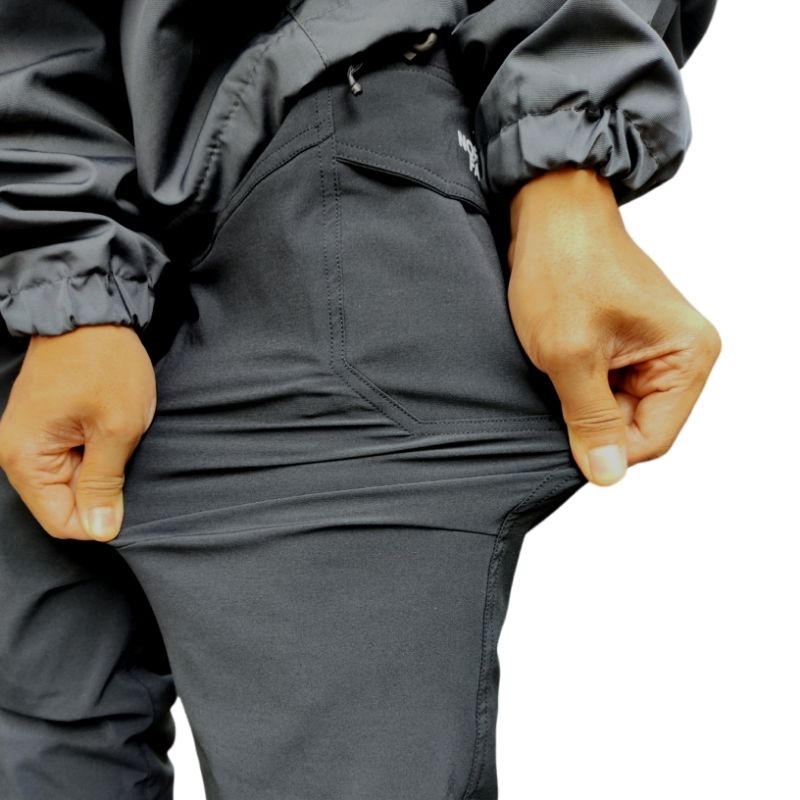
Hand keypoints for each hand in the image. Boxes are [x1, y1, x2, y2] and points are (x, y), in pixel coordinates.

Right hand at [0, 324, 156, 539]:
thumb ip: (104, 483)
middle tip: (125, 454)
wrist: (93, 316)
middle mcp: (18, 455)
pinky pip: (73, 459)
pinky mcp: (47, 428)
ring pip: (73, 482)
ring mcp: (31, 440)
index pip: (60, 521)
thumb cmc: (105, 365)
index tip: (127, 501)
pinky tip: (110, 430)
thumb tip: (100, 530)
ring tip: (117, 436)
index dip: (98, 521)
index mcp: (26, 460)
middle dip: (101, 490)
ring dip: (101, 469)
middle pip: (65, 504)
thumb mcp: (117, 429)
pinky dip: (97, 452)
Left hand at [507, 167, 720, 485]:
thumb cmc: (564, 266)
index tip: (565, 431)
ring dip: (582, 397)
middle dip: (592, 416)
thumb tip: (607, 473)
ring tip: (561, 360)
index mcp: (688, 356)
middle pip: (637, 425)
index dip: (606, 446)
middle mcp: (683, 356)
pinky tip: (563, 355)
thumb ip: (590, 418)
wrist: (552, 211)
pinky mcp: (632, 343)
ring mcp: (657, 350)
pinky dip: (580, 381)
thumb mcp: (570, 354)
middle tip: (559, 382)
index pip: (653, 439)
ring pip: (618, 408)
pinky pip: (608, 385)